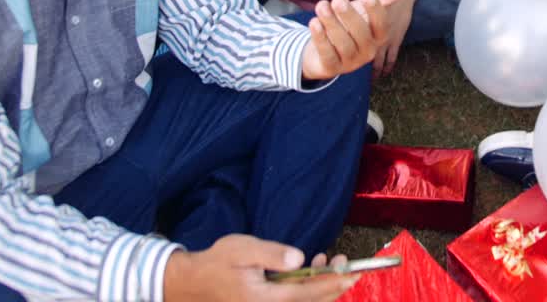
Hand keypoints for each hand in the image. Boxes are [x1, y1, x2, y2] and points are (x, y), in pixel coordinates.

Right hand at [164, 234, 355, 301]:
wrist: (194, 282)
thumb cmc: (217, 262)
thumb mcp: (244, 249)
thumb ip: (273, 255)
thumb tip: (300, 258)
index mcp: (265, 299)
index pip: (308, 293)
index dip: (332, 282)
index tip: (351, 272)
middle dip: (334, 284)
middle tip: (347, 265)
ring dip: (322, 285)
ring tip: (328, 261)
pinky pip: (295, 301)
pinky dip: (308, 287)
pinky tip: (309, 268)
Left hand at [301, 0, 420, 79]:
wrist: (324, 49)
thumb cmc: (350, 25)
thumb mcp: (367, 9)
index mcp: (378, 37)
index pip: (381, 26)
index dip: (375, 12)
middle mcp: (366, 52)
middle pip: (360, 35)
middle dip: (349, 17)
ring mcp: (349, 62)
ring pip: (343, 44)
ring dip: (332, 24)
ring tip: (321, 6)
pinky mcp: (331, 67)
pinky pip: (327, 54)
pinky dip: (320, 38)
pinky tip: (314, 22)